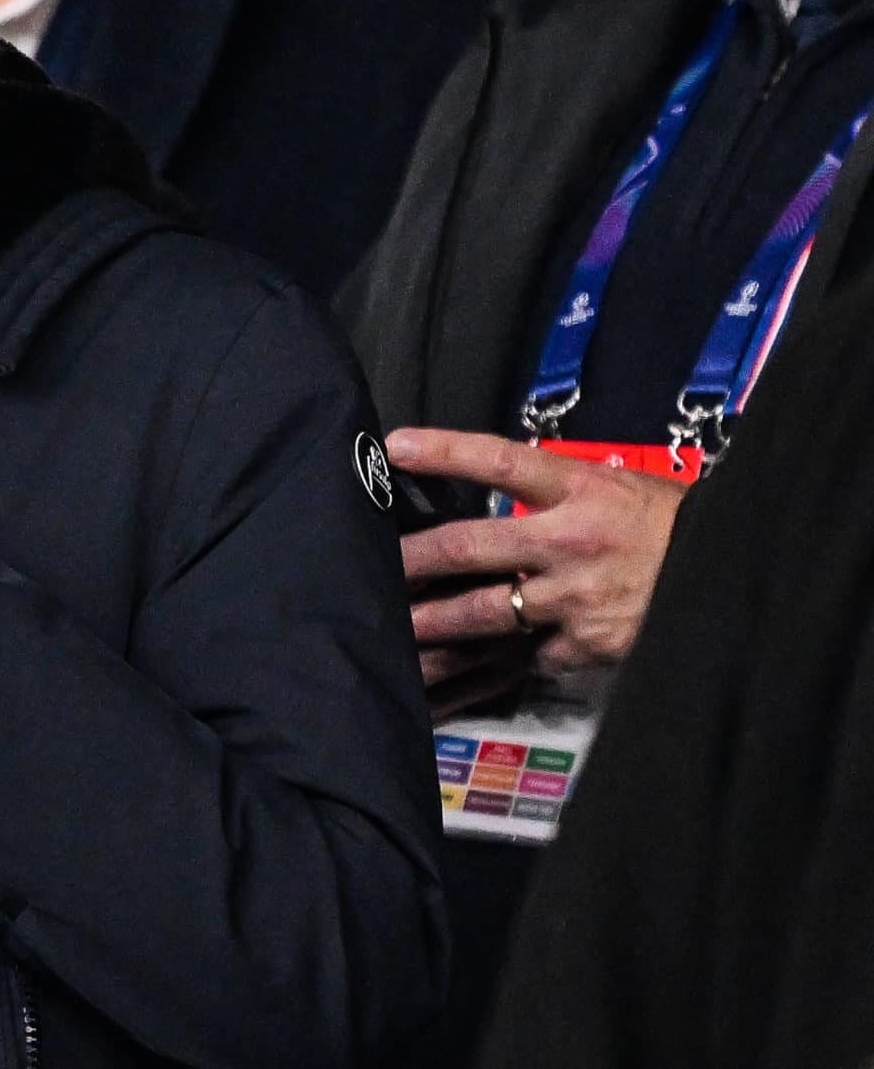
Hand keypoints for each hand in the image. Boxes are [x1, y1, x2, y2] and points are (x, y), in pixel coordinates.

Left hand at [390, 428, 687, 709]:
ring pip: (485, 612)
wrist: (737, 571)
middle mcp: (571, 540)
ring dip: (435, 622)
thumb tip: (487, 492)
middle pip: (472, 546)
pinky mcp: (588, 643)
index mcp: (581, 489)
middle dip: (415, 559)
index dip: (445, 452)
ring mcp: (577, 596)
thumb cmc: (668, 523)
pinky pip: (529, 653)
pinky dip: (504, 658)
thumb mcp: (614, 487)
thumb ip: (552, 491)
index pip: (500, 463)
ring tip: (397, 631)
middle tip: (374, 567)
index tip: (395, 445)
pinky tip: (472, 667)